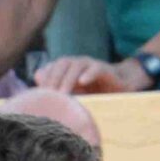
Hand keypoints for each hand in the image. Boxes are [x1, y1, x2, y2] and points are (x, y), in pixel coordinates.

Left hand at [33, 54, 148, 92]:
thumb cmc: (95, 92)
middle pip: (61, 64)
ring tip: (63, 93)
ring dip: (67, 79)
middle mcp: (77, 63)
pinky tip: (83, 82)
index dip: (45, 79)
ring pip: (76, 65)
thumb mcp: (74, 95)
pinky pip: (95, 68)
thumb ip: (58, 90)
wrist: (121, 85)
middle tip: (49, 96)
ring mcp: (91, 65)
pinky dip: (88, 74)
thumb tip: (38, 81)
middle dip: (54, 79)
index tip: (39, 95)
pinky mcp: (105, 69)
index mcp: (68, 68)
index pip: (51, 68)